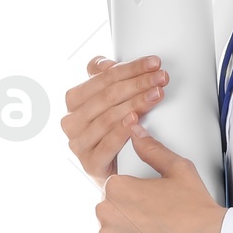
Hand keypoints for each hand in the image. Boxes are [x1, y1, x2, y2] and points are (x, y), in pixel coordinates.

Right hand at [60, 54, 168, 184]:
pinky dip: (122, 131)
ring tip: (157, 94)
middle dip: (138, 84)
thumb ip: (104, 78)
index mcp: (74, 100)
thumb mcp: (108, 100)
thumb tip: (106, 64)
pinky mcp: (90, 164)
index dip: (131, 68)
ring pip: (108, 117)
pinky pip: (107, 144)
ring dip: (136, 103)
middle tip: (161, 77)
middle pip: (107, 96)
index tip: (154, 63)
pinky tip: (136, 120)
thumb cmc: (112, 129)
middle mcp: (71, 121)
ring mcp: (78, 143)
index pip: (103, 78)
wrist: (113, 169)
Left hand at [96, 124, 225, 232]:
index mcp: (117, 187)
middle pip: (109, 212)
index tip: (150, 204)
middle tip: (154, 220)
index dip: (134, 197)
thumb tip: (136, 132)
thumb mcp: (178, 169)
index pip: (114, 190)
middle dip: (127, 217)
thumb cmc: (195, 209)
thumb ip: (152, 149)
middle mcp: (106, 212)